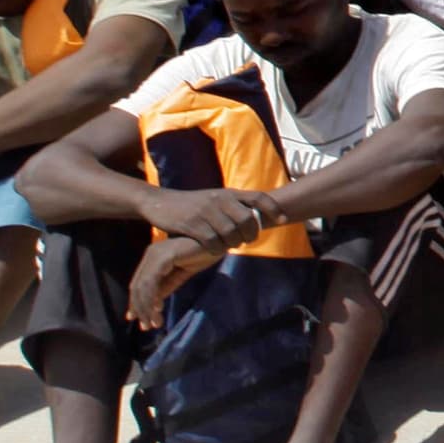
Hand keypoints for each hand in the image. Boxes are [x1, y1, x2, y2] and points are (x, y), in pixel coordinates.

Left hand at [127, 235, 223, 329]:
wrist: (218, 237)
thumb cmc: (204, 251)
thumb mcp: (183, 272)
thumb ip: (168, 285)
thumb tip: (154, 304)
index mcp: (154, 256)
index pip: (139, 282)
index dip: (136, 302)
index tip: (138, 319)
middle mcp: (151, 253)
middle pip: (137, 286)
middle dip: (139, 308)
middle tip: (146, 327)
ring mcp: (155, 254)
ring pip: (142, 286)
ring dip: (146, 308)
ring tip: (154, 323)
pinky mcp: (164, 257)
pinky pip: (152, 282)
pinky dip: (152, 298)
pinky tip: (158, 310)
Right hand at [147, 186, 279, 252]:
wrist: (160, 203)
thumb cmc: (192, 205)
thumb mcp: (215, 199)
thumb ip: (233, 206)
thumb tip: (257, 219)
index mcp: (228, 192)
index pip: (258, 197)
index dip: (273, 208)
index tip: (283, 220)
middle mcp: (219, 199)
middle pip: (247, 219)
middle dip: (251, 234)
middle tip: (247, 241)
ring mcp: (205, 211)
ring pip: (231, 232)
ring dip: (234, 243)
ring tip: (231, 245)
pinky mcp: (191, 224)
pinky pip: (212, 241)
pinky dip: (217, 248)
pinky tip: (214, 249)